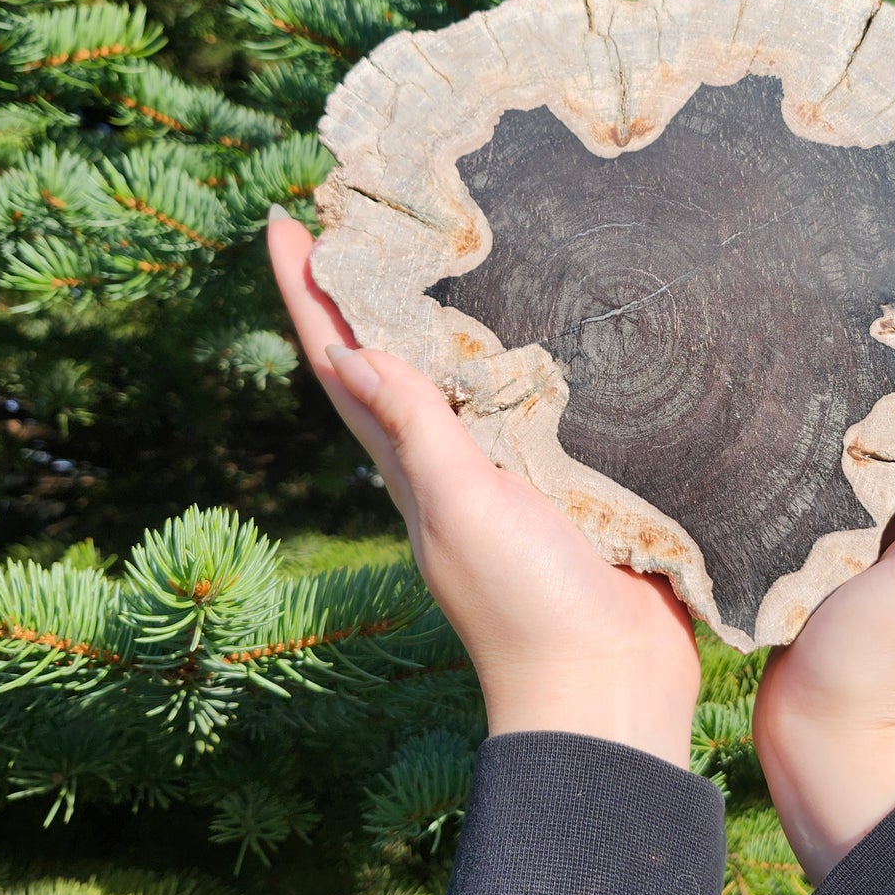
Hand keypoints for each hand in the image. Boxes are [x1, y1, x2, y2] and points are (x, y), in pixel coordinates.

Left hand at [266, 207, 699, 766]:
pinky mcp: (583, 482)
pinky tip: (575, 317)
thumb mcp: (461, 509)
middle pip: (404, 354)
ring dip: (461, 308)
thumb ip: (416, 432)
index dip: (309, 295)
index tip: (283, 221)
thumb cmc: (526, 606)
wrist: (612, 688)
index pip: (345, 364)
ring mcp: (516, 474)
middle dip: (381, 284)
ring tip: (465, 234)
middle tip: (375, 205)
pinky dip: (549, 354)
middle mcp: (455, 462)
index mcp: (414, 466)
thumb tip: (347, 350)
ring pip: (478, 372)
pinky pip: (553, 403)